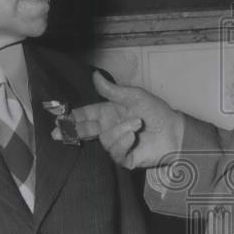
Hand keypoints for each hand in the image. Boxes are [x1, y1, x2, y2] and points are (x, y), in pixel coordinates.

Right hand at [59, 71, 184, 169]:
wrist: (174, 131)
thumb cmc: (157, 112)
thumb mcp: (134, 96)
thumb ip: (112, 90)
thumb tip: (95, 76)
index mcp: (109, 113)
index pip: (86, 115)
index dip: (72, 117)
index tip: (58, 117)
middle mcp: (109, 129)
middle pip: (85, 131)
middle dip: (71, 131)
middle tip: (58, 132)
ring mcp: (116, 144)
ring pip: (104, 140)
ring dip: (119, 131)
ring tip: (136, 125)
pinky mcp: (125, 158)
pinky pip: (115, 152)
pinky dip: (124, 143)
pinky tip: (134, 136)